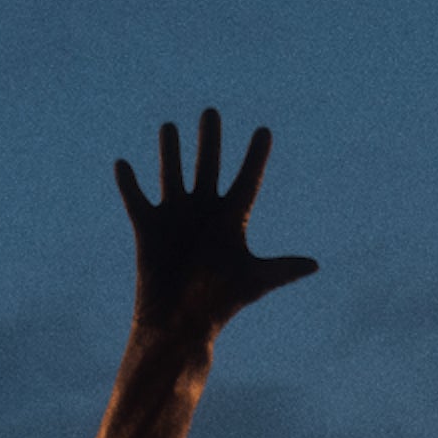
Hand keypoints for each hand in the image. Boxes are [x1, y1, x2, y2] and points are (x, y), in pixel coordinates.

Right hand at [117, 109, 316, 332]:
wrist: (179, 324)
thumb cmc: (218, 304)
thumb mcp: (252, 281)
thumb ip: (281, 268)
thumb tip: (315, 265)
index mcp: (231, 220)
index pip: (247, 180)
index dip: (256, 157)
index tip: (264, 130)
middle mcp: (203, 212)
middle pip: (209, 167)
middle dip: (210, 140)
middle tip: (211, 113)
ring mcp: (176, 217)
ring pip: (172, 174)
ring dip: (170, 151)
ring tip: (169, 127)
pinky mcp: (148, 228)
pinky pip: (136, 199)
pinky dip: (128, 183)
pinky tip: (123, 164)